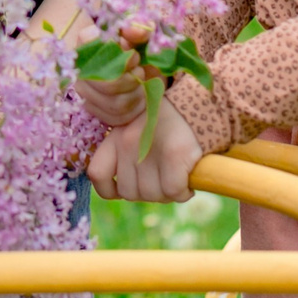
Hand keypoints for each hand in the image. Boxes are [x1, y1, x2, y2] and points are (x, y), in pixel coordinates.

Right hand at [74, 18, 148, 125]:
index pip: (89, 43)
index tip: (135, 55)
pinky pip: (116, 116)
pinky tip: (136, 98)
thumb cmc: (139, 50)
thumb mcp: (144, 36)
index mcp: (87, 42)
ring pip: (114, 102)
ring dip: (136, 95)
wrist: (143, 73)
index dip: (118, 52)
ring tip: (140, 85)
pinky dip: (134, 109)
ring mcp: (83, 90)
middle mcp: (80, 67)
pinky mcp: (92, 109)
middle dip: (132, 79)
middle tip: (140, 72)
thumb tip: (137, 32)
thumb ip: (141, 29)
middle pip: (107, 82)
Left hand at [87, 106, 203, 204]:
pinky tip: (188, 183)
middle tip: (162, 179)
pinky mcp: (174, 155)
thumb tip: (122, 189)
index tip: (126, 188)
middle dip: (147, 192)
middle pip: (129, 192)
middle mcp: (128, 142)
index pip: (97, 174)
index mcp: (116, 136)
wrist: (199, 103)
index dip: (109, 190)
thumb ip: (125, 153)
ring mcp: (150, 149)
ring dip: (166, 193)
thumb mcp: (136, 129)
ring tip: (176, 178)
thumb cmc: (168, 123)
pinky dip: (183, 193)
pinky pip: (173, 191)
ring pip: (152, 195)